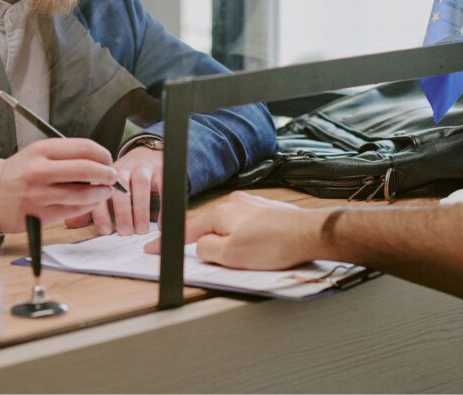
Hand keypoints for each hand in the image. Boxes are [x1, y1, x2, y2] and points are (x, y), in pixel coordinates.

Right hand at [0, 138, 117, 232]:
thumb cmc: (19, 172)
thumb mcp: (37, 152)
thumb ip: (66, 154)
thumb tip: (99, 161)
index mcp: (41, 150)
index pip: (83, 147)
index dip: (102, 153)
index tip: (108, 158)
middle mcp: (40, 171)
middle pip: (87, 169)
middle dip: (107, 173)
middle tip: (113, 175)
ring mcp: (40, 195)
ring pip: (83, 193)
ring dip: (101, 192)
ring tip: (106, 190)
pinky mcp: (41, 215)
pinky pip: (74, 210)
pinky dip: (88, 206)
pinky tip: (91, 202)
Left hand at [65, 146, 161, 235]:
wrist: (146, 153)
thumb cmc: (124, 178)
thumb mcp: (105, 188)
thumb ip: (91, 206)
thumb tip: (71, 224)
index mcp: (106, 175)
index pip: (100, 192)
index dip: (101, 212)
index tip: (104, 231)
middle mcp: (123, 169)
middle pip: (121, 188)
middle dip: (121, 212)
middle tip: (124, 232)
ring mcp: (143, 168)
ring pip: (141, 186)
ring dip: (140, 209)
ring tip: (140, 229)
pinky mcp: (161, 170)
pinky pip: (163, 186)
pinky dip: (163, 206)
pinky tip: (160, 223)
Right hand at [143, 191, 324, 269]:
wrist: (310, 234)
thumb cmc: (275, 244)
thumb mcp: (230, 255)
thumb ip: (206, 250)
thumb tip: (199, 247)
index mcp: (220, 213)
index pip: (185, 228)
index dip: (167, 241)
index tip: (152, 248)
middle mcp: (233, 204)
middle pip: (206, 225)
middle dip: (199, 242)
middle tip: (194, 258)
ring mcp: (250, 206)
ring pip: (225, 226)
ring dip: (223, 242)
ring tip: (232, 259)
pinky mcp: (265, 212)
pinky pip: (242, 226)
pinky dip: (239, 238)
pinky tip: (249, 250)